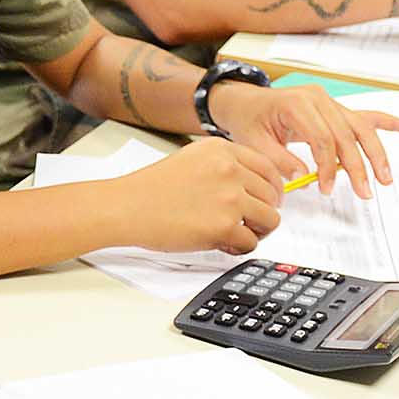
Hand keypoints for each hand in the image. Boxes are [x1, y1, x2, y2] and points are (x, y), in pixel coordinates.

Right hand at [115, 139, 284, 256]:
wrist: (126, 207)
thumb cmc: (151, 189)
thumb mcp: (191, 159)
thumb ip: (224, 166)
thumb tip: (254, 187)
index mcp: (222, 150)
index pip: (269, 168)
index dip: (272, 188)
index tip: (268, 199)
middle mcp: (229, 170)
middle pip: (272, 196)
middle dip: (263, 211)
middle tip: (248, 221)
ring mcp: (229, 198)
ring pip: (270, 220)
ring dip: (256, 230)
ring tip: (235, 232)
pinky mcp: (224, 226)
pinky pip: (252, 243)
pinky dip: (239, 247)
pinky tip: (221, 242)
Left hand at [207, 79, 398, 200]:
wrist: (246, 102)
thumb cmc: (249, 121)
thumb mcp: (252, 142)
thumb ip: (277, 159)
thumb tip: (303, 176)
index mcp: (296, 104)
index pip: (322, 138)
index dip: (327, 166)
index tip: (324, 188)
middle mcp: (317, 98)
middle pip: (346, 133)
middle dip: (358, 166)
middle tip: (365, 192)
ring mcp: (329, 101)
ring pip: (361, 127)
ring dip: (377, 153)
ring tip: (386, 177)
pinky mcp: (337, 108)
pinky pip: (367, 116)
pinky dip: (391, 123)